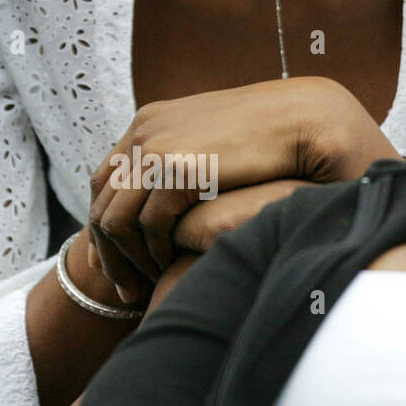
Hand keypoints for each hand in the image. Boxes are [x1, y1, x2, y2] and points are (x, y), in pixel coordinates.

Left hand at [87, 77, 394, 300]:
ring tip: (141, 287)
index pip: (104, 179)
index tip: (108, 260)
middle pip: (102, 201)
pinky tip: (167, 267)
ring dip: (126, 258)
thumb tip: (165, 200)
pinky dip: (153, 251)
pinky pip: (148, 222)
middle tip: (121, 288)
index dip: (101, 222)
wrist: (305, 118)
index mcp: (149, 123)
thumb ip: (183, 165)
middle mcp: (143, 131)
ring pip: (116, 217)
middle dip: (106, 250)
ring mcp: (156, 147)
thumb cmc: (269, 139)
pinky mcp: (176, 168)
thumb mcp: (211, 147)